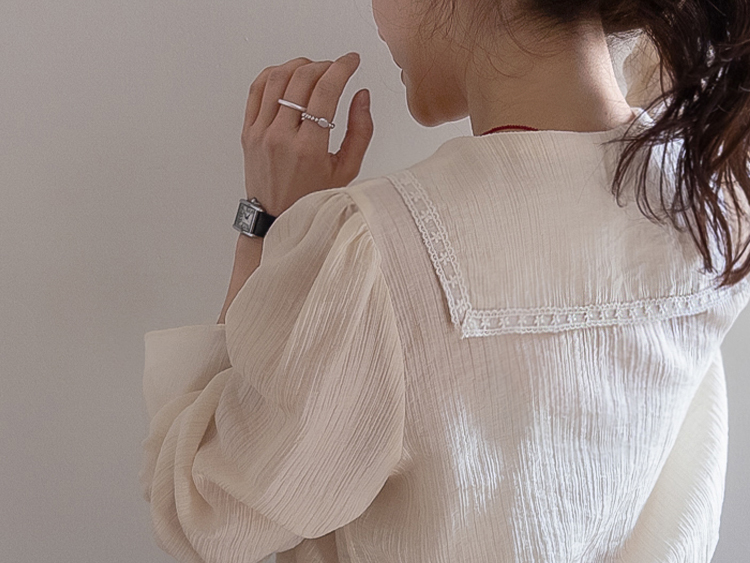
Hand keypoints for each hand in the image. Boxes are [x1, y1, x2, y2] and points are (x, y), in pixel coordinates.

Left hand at [240, 52, 373, 216]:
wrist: (275, 218)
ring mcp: (260, 133)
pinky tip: (288, 75)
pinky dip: (273, 74)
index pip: (326, 91)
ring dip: (299, 65)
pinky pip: (257, 90)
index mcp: (308, 148)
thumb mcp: (346, 171)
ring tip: (314, 68)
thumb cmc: (310, 198)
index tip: (351, 61)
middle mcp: (281, 137)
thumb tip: (362, 96)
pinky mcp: (248, 131)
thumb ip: (360, 131)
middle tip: (336, 67)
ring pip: (277, 78)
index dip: (342, 68)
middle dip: (324, 65)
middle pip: (302, 79)